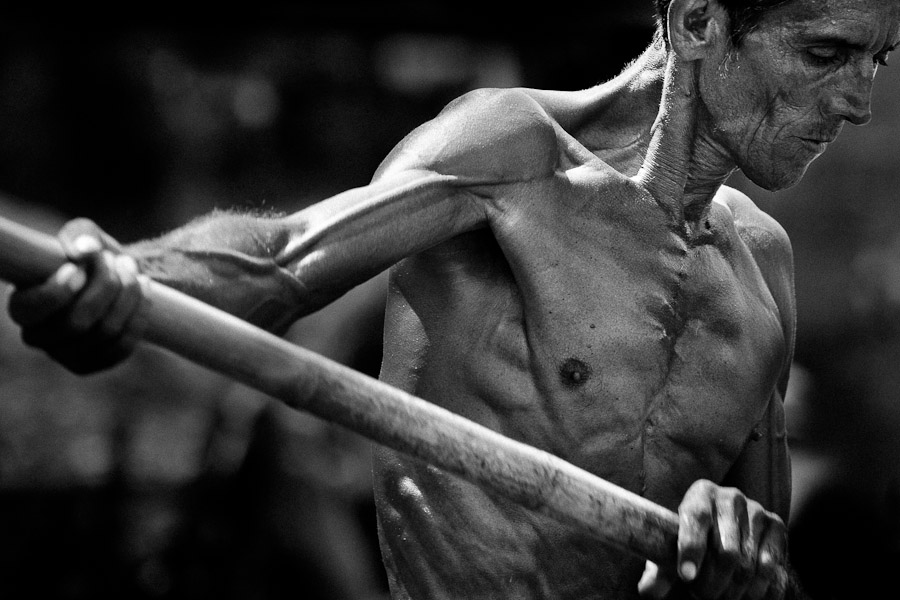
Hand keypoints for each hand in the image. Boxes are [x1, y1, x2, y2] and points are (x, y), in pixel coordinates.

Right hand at [7, 217, 144, 372]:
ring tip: (133, 269)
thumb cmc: (90, 257)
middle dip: (106, 286)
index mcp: (23, 306)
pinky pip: (122, 346)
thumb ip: (80, 234)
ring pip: (104, 332)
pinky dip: (139, 315)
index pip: (32, 309)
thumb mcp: (83, 236)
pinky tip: (144, 290)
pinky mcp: (95, 363)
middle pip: (77, 322)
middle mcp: (39, 337)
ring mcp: (67, 355)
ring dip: (128, 295)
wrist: (117, 278)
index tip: (77, 267)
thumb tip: (85, 249)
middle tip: (119, 260)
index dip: (59, 290)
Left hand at [637, 479, 787, 599]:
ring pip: (748, 562)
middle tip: (702, 596)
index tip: (687, 576)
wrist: (726, 530)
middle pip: (726, 550)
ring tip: (721, 597)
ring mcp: (756, 510)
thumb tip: (648, 591)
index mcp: (700, 494)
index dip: (691, 549)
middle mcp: (730, 497)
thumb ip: (659, 570)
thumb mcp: (672, 549)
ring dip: (734, 589)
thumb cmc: (693, 540)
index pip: (696, 519)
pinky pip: (771, 563)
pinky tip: (745, 594)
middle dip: (712, 581)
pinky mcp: (777, 525)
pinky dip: (758, 587)